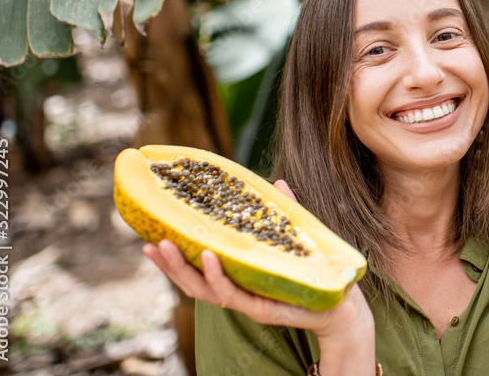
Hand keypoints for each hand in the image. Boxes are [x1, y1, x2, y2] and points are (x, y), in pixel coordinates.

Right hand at [142, 180, 372, 340]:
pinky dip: (217, 276)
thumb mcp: (294, 236)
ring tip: (166, 246)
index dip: (174, 256)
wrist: (341, 303)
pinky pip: (232, 293)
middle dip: (167, 265)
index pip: (198, 267)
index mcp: (238, 275)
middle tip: (146, 243)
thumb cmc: (314, 271)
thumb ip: (282, 212)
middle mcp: (237, 290)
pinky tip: (209, 256)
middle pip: (191, 281)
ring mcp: (246, 300)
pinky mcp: (261, 308)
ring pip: (204, 289)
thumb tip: (276, 180)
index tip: (151, 235)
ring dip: (183, 269)